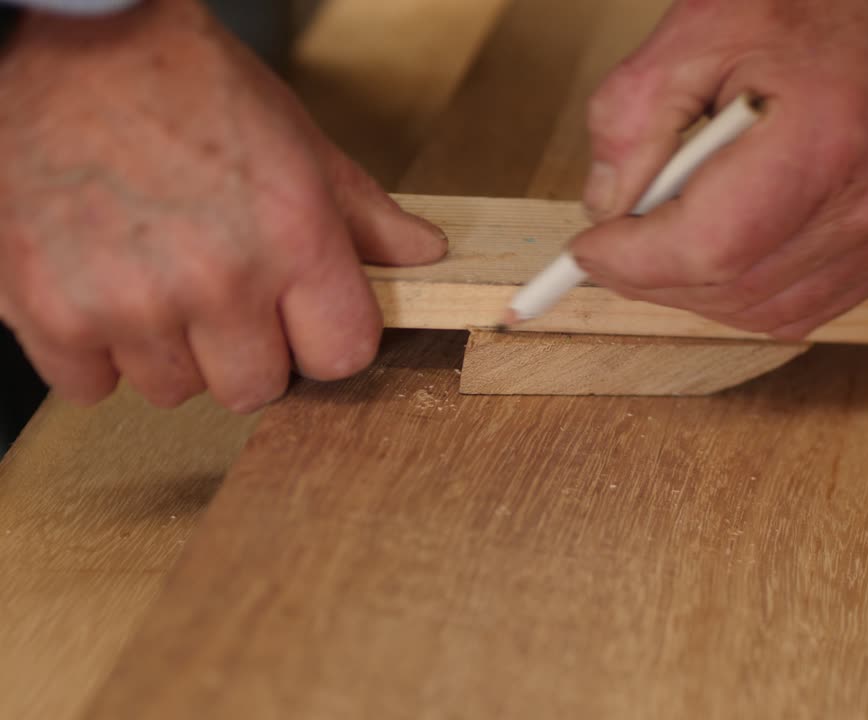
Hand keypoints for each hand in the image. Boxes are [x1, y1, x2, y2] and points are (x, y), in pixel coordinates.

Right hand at [0, 0, 446, 411]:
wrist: (65, 41)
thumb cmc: (180, 81)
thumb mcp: (297, 138)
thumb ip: (363, 213)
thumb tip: (423, 254)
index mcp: (292, 237)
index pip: (343, 355)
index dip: (326, 340)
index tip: (305, 320)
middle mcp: (217, 279)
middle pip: (255, 388)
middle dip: (246, 353)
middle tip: (221, 296)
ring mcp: (130, 303)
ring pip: (173, 390)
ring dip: (168, 350)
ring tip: (152, 277)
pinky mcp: (51, 313)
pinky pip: (91, 386)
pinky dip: (92, 350)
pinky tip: (99, 288)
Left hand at [572, 0, 867, 339]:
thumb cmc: (805, 11)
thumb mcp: (696, 34)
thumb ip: (632, 119)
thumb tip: (607, 208)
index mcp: (825, 139)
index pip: (712, 246)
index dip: (635, 261)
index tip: (589, 248)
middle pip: (731, 287)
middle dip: (653, 275)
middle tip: (615, 242)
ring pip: (761, 313)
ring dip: (697, 289)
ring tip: (669, 236)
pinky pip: (800, 310)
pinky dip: (745, 294)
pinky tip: (725, 248)